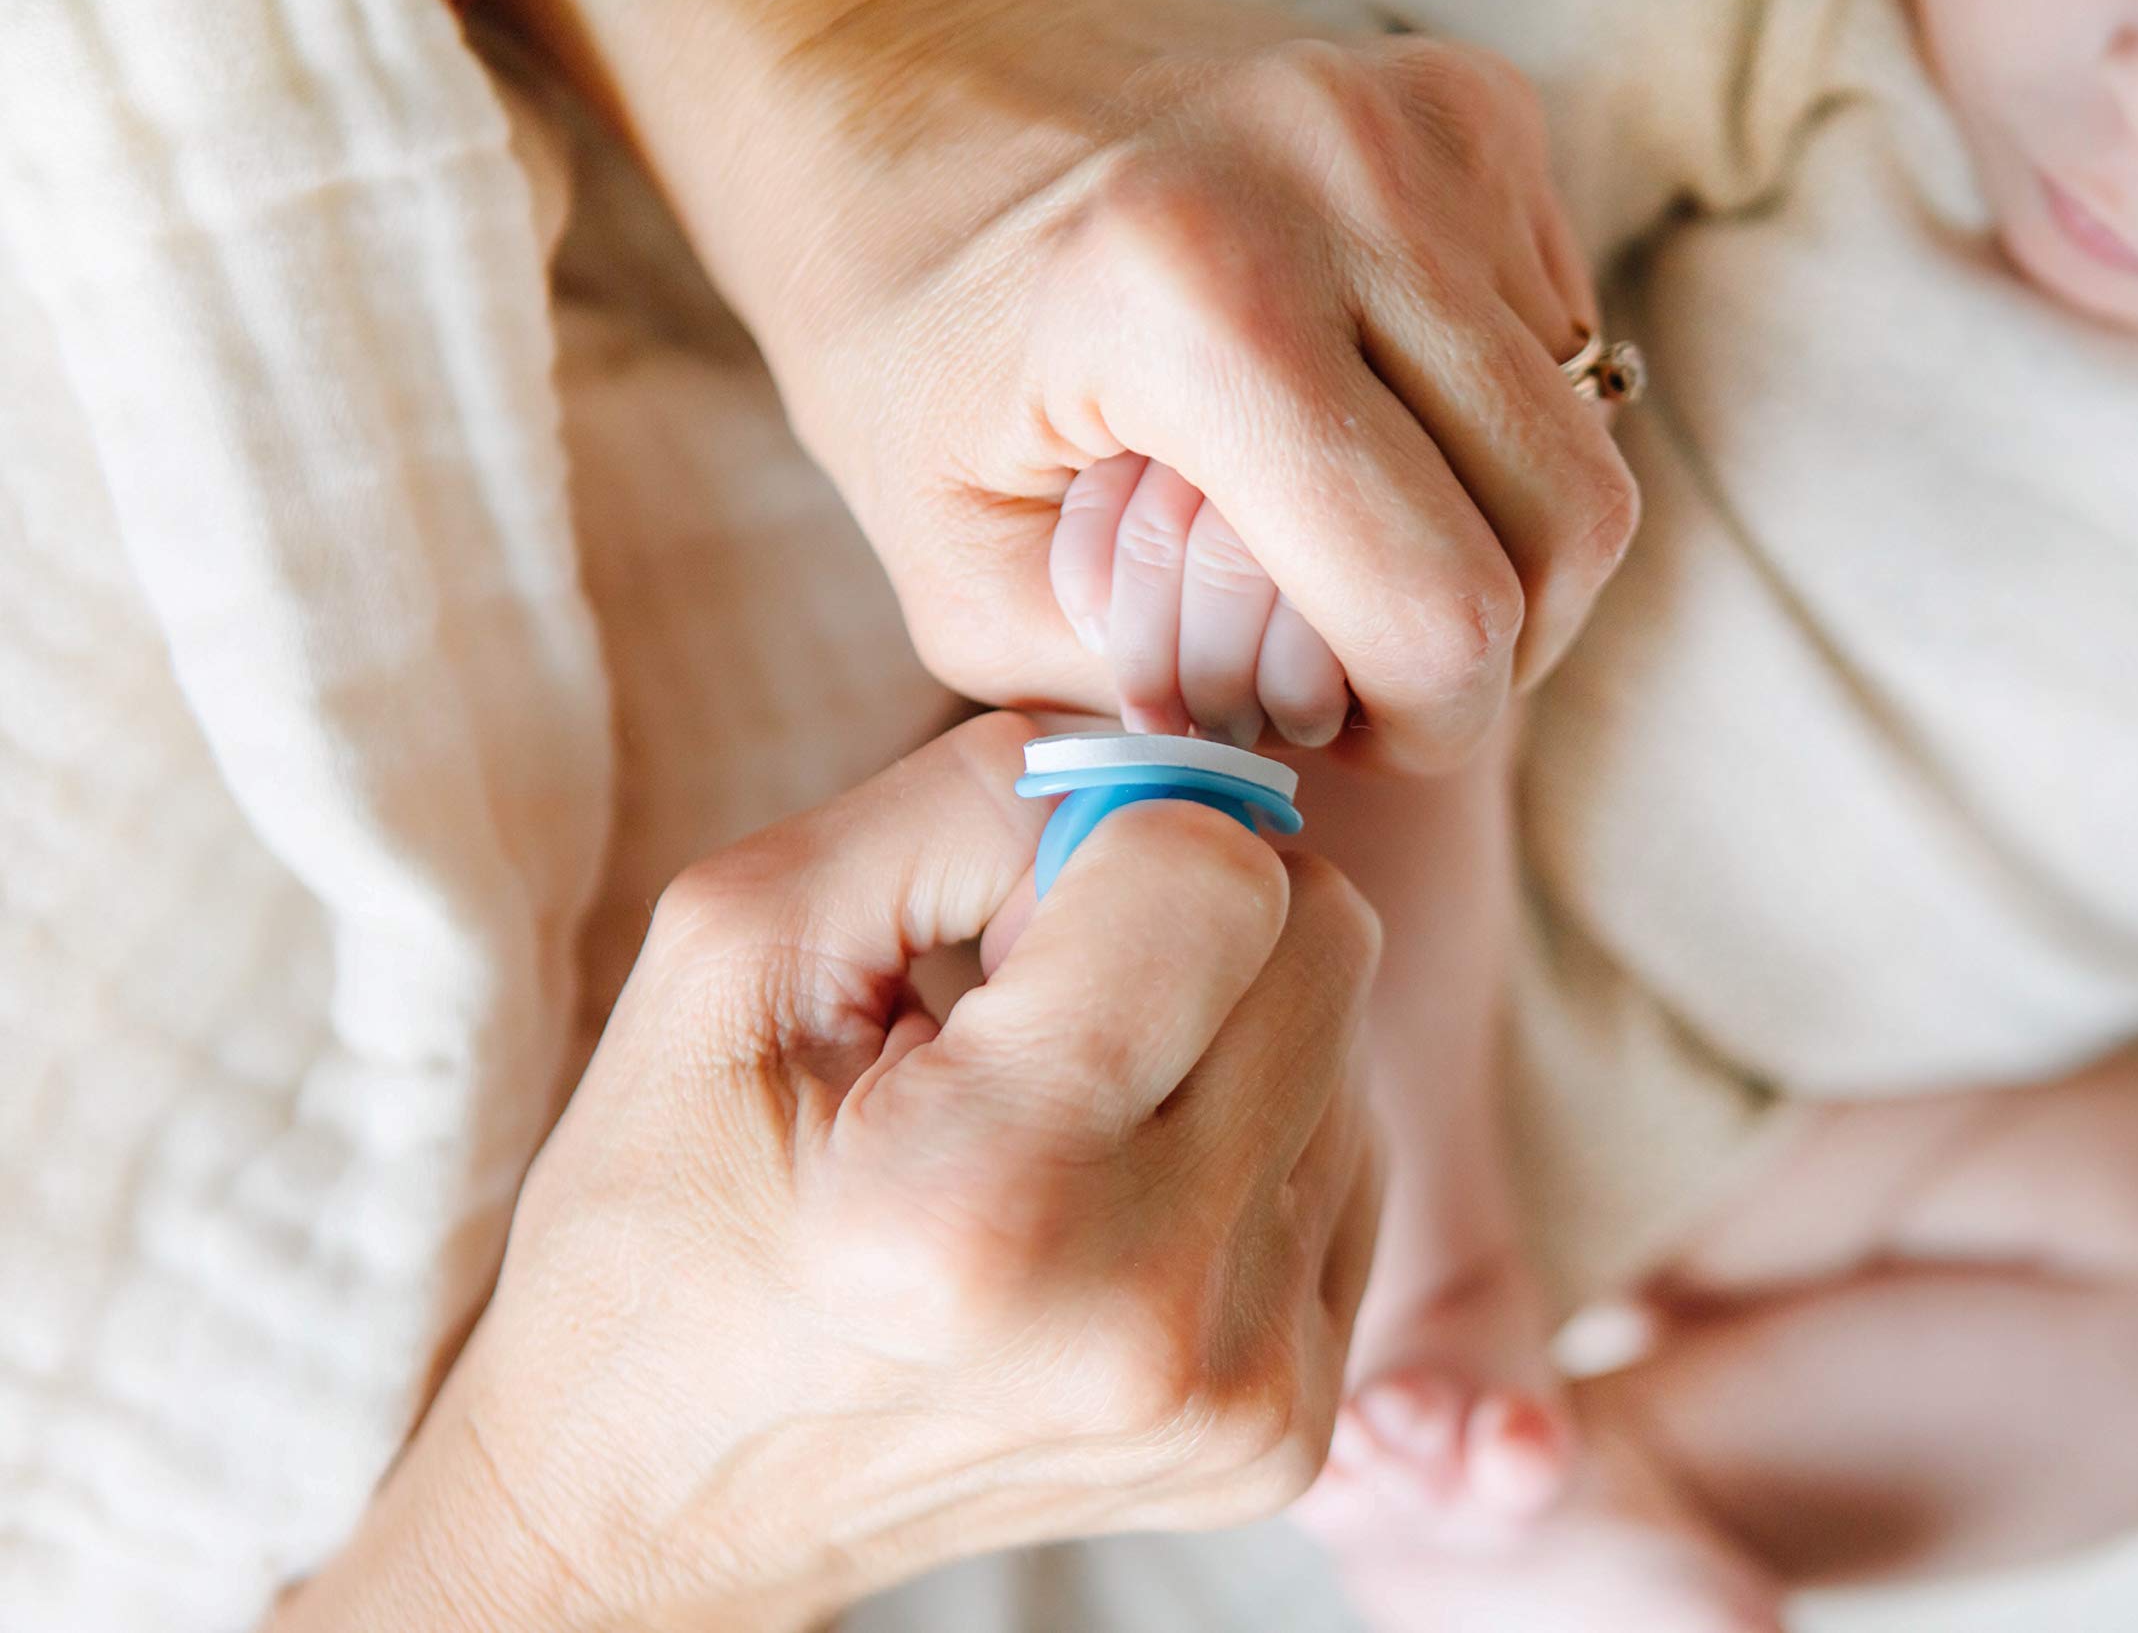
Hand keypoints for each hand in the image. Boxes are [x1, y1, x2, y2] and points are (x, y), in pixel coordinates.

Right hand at [277, 715, 1381, 1632]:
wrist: (658, 1501)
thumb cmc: (666, 1217)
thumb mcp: (737, 952)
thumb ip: (960, 802)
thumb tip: (1160, 762)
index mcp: (988, 1197)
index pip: (1221, 878)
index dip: (1111, 838)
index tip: (1009, 911)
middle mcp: (1150, 1314)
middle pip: (1327, 945)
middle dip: (1193, 914)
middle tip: (1040, 991)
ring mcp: (1242, 1393)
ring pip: (1352, 1049)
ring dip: (1221, 1032)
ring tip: (1055, 1116)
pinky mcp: (1287, 1434)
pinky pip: (1352, 1165)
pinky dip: (1246, 1139)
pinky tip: (1110, 1193)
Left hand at [483, 0, 1635, 771]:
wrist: (904, 65)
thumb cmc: (901, 322)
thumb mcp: (953, 563)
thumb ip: (1135, 690)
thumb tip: (1301, 741)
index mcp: (1197, 297)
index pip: (1437, 601)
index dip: (1425, 722)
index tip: (1353, 734)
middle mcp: (1348, 183)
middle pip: (1568, 521)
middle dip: (1489, 650)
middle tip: (1366, 668)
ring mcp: (1430, 127)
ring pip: (1585, 437)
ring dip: (1491, 539)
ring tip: (1338, 538)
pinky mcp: (1478, 106)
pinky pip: (1564, 344)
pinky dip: (1485, 432)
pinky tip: (1358, 424)